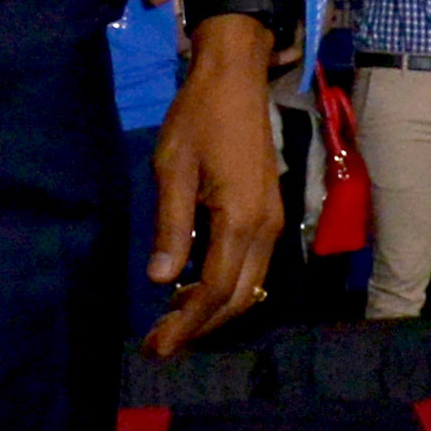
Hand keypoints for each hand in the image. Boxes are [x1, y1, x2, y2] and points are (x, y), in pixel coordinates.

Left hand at [142, 32, 287, 356]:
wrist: (235, 82)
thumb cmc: (197, 119)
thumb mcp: (172, 169)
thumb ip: (171, 226)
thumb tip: (162, 280)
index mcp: (241, 221)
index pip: (215, 289)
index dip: (186, 322)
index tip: (156, 346)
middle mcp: (267, 231)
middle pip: (238, 297)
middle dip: (198, 327)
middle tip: (159, 347)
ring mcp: (274, 224)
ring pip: (250, 286)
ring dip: (213, 312)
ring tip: (173, 328)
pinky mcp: (271, 215)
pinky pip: (252, 267)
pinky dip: (227, 289)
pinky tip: (196, 292)